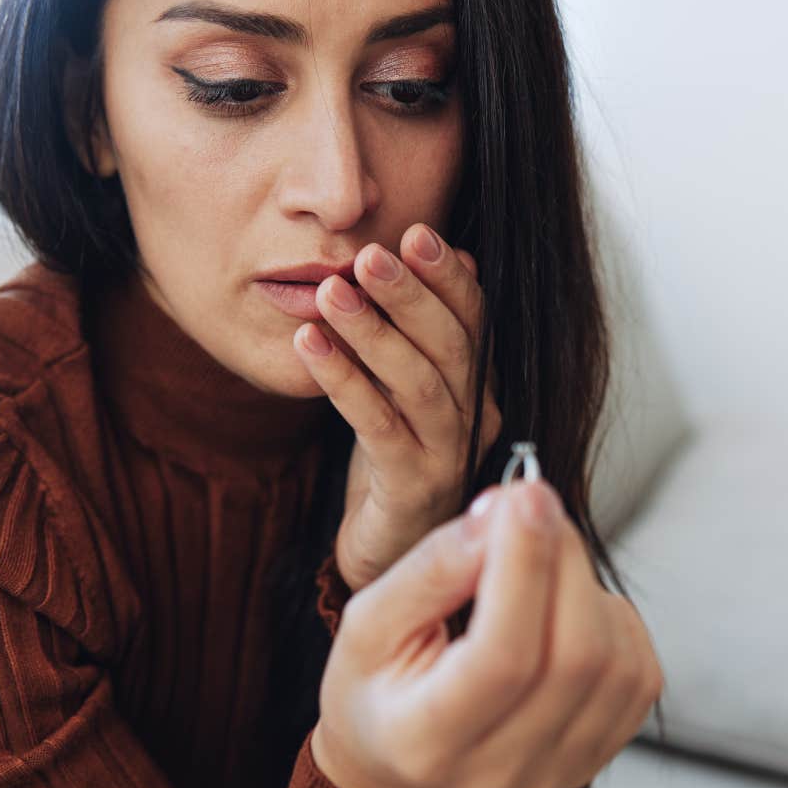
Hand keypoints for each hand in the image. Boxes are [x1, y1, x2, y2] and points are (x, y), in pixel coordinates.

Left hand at [292, 222, 501, 591]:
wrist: (391, 555)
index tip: (416, 232)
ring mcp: (449, 454)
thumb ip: (414, 332)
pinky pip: (379, 427)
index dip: (449, 275)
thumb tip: (432, 256)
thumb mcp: (403, 388)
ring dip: (374, 332)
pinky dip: (345, 381)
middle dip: (411, 294)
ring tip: (330, 292)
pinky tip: (309, 346)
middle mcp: (476, 416)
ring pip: (419, 383)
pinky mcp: (413, 487)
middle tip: (370, 254)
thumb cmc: (395, 460)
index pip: (475, 319)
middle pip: (451, 345)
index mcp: (478, 385)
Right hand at [311, 480, 663, 787]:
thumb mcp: (369, 619)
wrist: (400, 752)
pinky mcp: (599, 754)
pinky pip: (638, 675)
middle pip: (574, 656)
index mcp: (427, 739)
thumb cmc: (382, 683)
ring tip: (537, 562)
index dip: (525, 567)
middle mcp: (501, 769)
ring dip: (587, 584)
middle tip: (529, 506)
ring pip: (616, 663)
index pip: (502, 659)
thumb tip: (500, 516)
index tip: (524, 495)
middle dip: (562, 558)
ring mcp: (558, 771)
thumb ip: (431, 568)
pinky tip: (566, 607)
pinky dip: (613, 619)